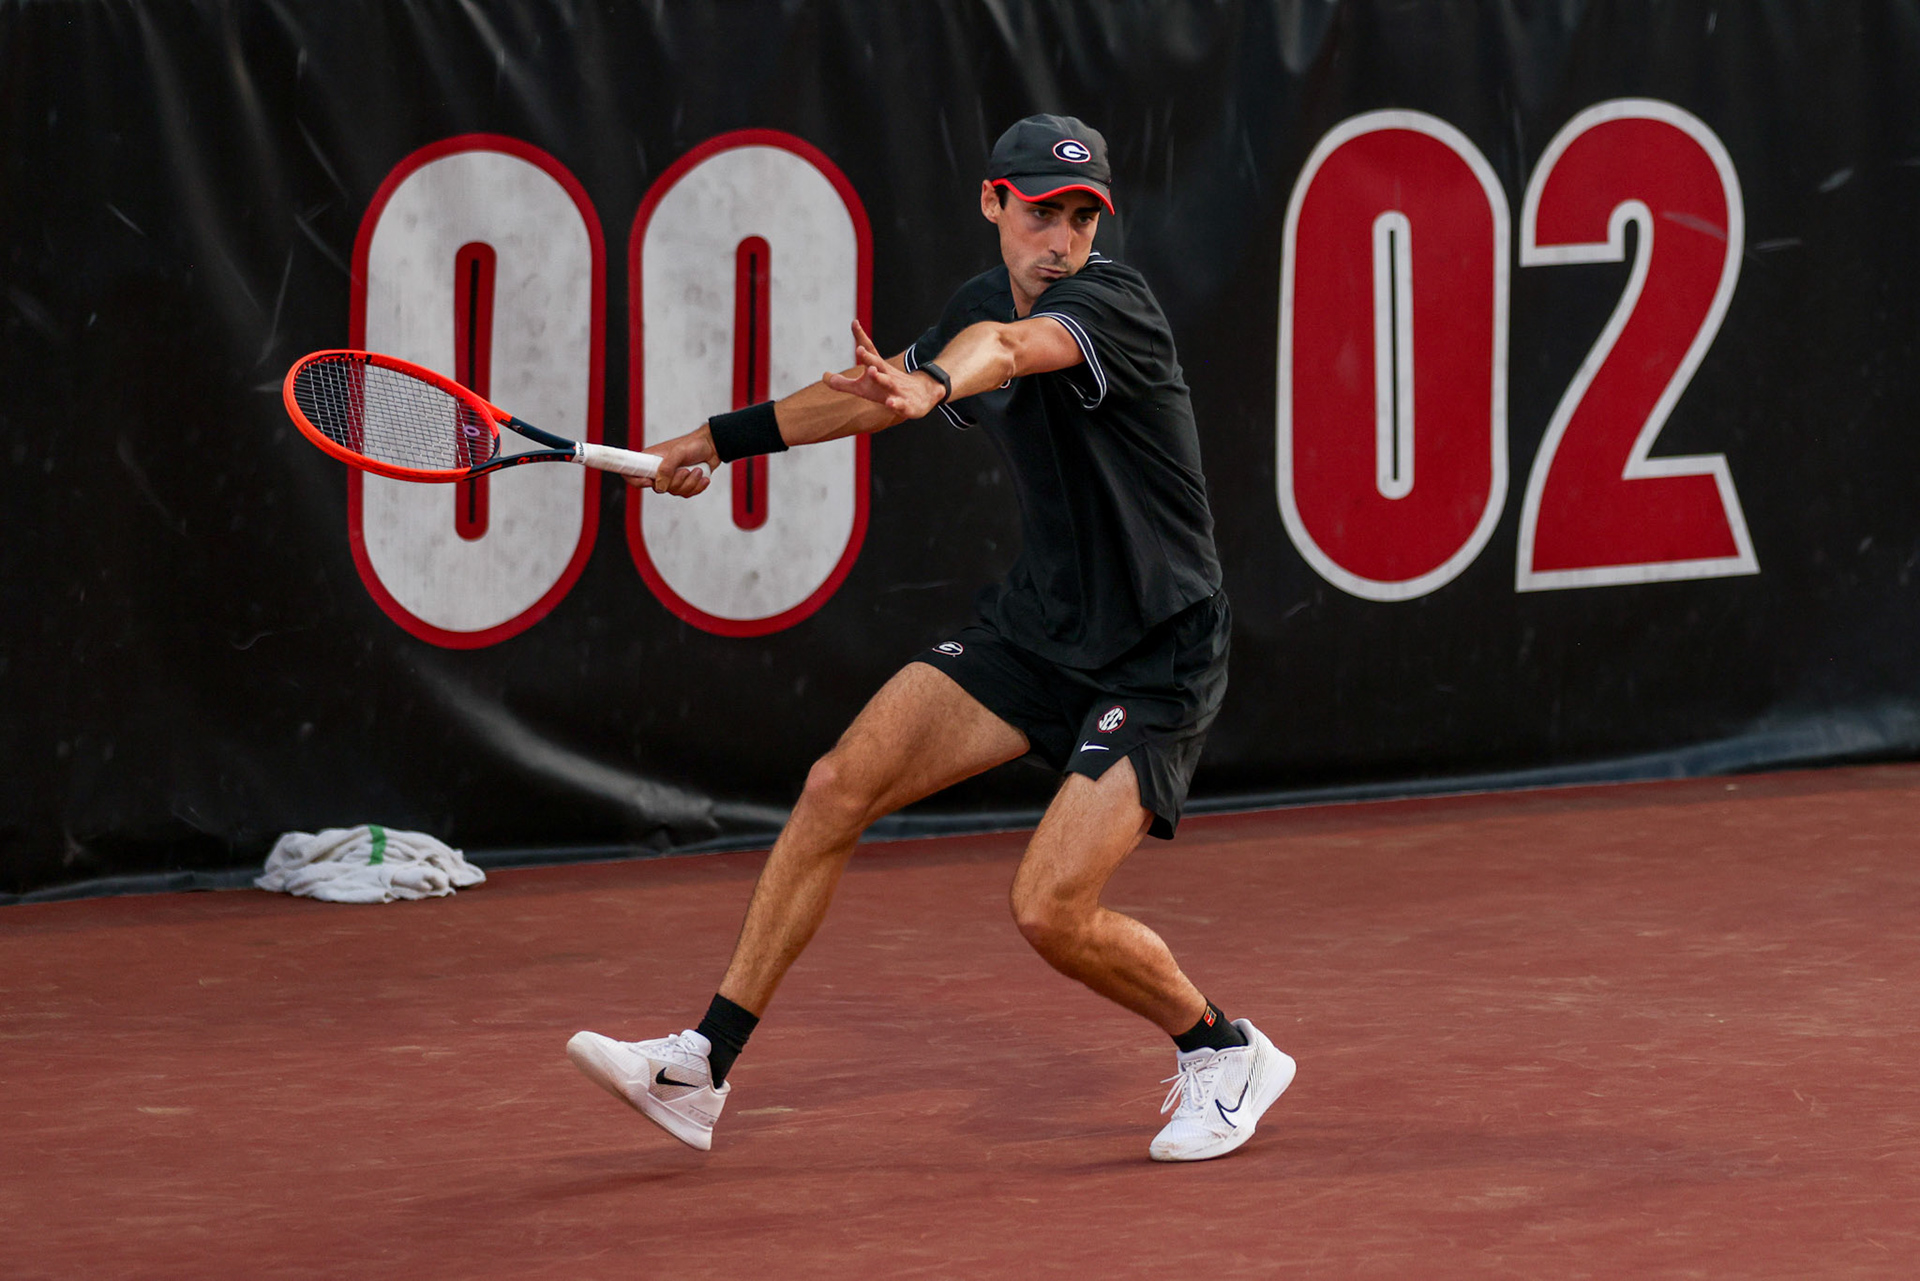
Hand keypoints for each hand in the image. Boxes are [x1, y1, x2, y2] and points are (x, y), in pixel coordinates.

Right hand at [633, 424, 717, 496]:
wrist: (712, 447)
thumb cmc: (693, 445)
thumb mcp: (678, 453)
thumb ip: (667, 469)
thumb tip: (659, 486)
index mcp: (650, 460)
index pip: (632, 473)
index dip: (636, 481)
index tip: (649, 481)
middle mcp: (658, 470)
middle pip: (659, 488)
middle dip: (676, 481)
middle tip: (686, 470)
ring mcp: (671, 478)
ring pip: (675, 492)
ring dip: (690, 482)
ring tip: (697, 470)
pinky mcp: (683, 484)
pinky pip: (686, 494)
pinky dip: (697, 486)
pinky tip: (702, 476)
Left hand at [823, 320, 943, 419]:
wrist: (921, 397)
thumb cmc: (886, 390)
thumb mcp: (863, 388)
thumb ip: (843, 383)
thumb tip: (824, 377)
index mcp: (877, 369)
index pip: (868, 351)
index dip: (860, 337)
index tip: (854, 322)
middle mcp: (887, 375)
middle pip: (877, 364)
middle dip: (868, 357)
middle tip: (858, 348)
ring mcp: (897, 389)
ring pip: (888, 382)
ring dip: (880, 377)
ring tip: (871, 371)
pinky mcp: (905, 404)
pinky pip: (899, 404)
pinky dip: (895, 403)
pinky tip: (889, 403)